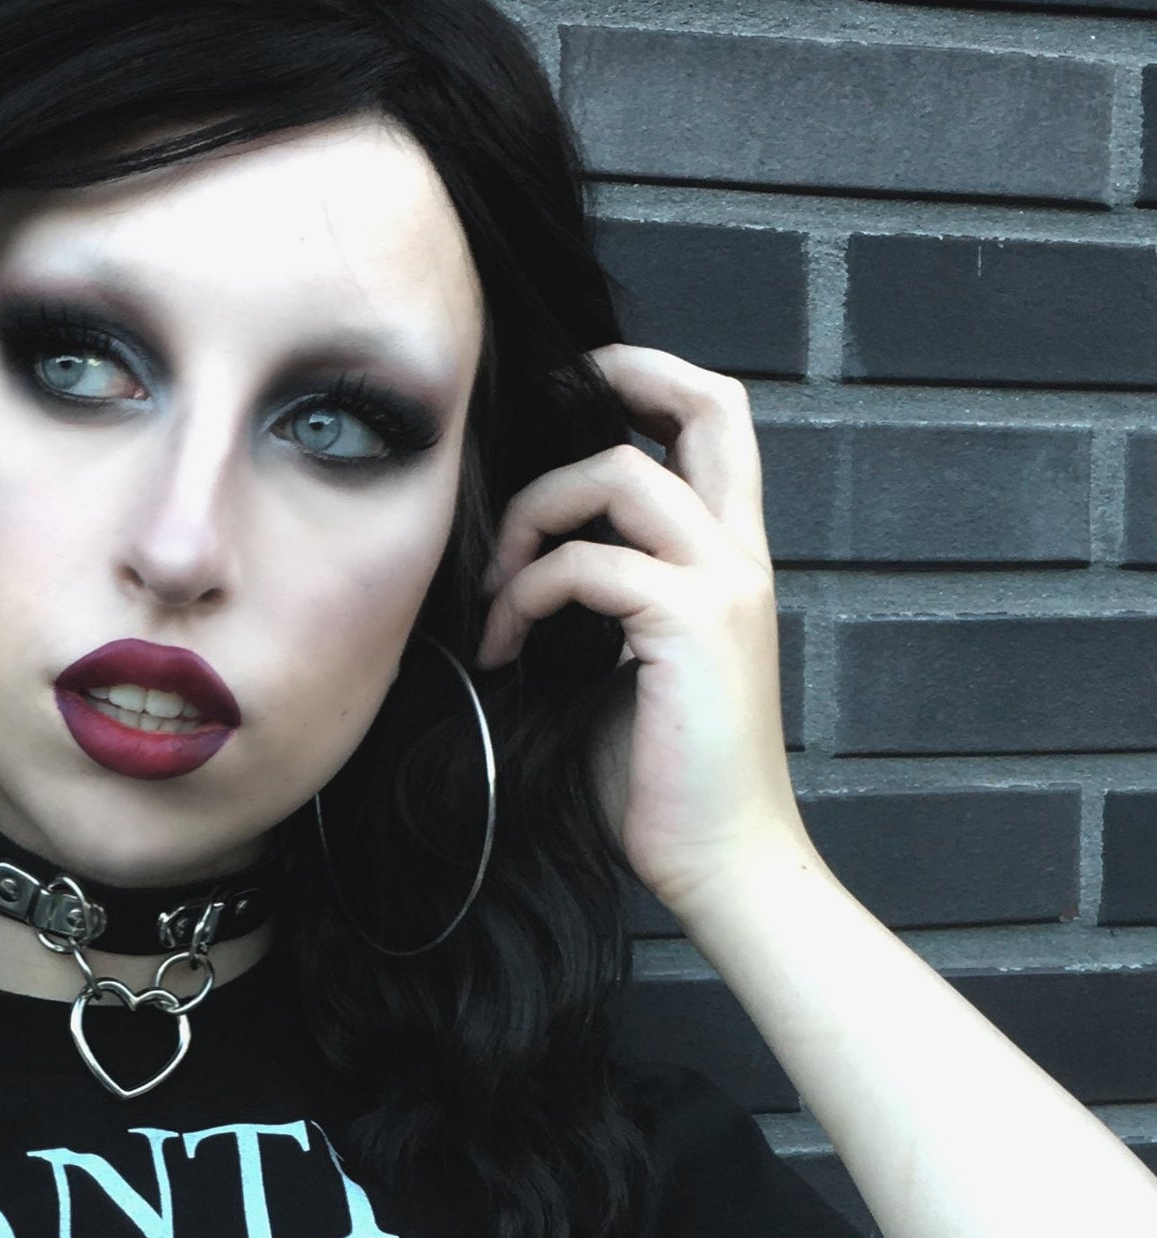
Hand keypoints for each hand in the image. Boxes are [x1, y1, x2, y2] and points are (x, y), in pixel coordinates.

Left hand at [476, 343, 818, 920]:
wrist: (721, 860)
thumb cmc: (661, 777)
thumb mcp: (623, 663)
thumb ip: (599, 596)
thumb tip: (519, 561)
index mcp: (730, 559)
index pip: (716, 422)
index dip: (651, 378)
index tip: (572, 391)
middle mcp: (740, 555)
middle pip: (710, 404)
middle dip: (619, 378)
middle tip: (536, 407)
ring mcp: (721, 585)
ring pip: (620, 476)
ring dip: (535, 516)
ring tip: (497, 587)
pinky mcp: (689, 625)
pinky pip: (587, 564)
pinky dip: (526, 594)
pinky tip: (501, 646)